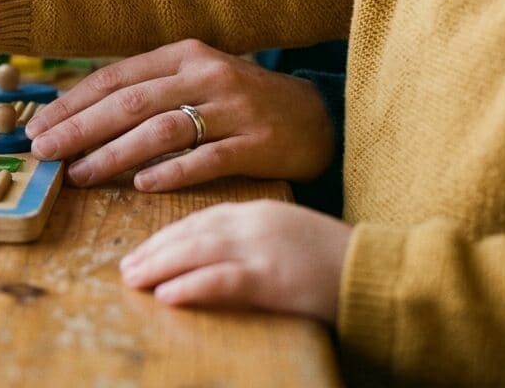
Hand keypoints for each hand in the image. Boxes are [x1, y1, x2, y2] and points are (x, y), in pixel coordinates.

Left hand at [25, 39, 333, 190]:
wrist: (316, 115)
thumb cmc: (239, 100)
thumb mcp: (193, 78)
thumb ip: (145, 88)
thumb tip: (77, 111)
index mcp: (182, 55)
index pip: (114, 77)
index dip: (72, 103)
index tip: (38, 126)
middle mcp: (205, 76)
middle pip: (129, 103)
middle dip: (79, 129)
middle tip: (44, 152)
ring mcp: (233, 109)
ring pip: (161, 131)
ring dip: (114, 154)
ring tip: (80, 174)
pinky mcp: (257, 144)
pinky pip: (206, 159)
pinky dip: (171, 171)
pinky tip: (141, 184)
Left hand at [120, 200, 351, 321]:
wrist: (379, 273)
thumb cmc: (336, 259)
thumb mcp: (287, 234)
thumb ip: (252, 235)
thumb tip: (211, 251)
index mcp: (258, 209)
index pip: (200, 218)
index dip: (166, 234)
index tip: (142, 248)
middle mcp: (255, 223)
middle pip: (191, 232)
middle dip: (154, 249)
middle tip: (125, 266)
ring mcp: (263, 249)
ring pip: (197, 252)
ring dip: (159, 266)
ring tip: (133, 278)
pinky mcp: (274, 278)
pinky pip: (223, 280)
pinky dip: (191, 286)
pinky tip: (167, 295)